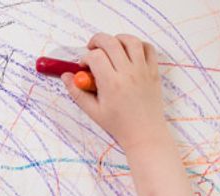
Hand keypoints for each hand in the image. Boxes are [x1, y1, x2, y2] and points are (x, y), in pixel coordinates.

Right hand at [64, 33, 170, 151]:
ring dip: (117, 39)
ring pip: (130, 40)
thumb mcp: (92, 111)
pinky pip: (148, 48)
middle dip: (97, 41)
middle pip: (111, 42)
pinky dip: (137, 44)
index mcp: (111, 84)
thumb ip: (77, 92)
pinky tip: (128, 52)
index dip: (85, 58)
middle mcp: (128, 73)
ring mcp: (143, 70)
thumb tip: (66, 76)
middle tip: (92, 49)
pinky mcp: (153, 71)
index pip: (95, 56)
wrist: (144, 132)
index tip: (84, 67)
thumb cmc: (118, 124)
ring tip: (110, 47)